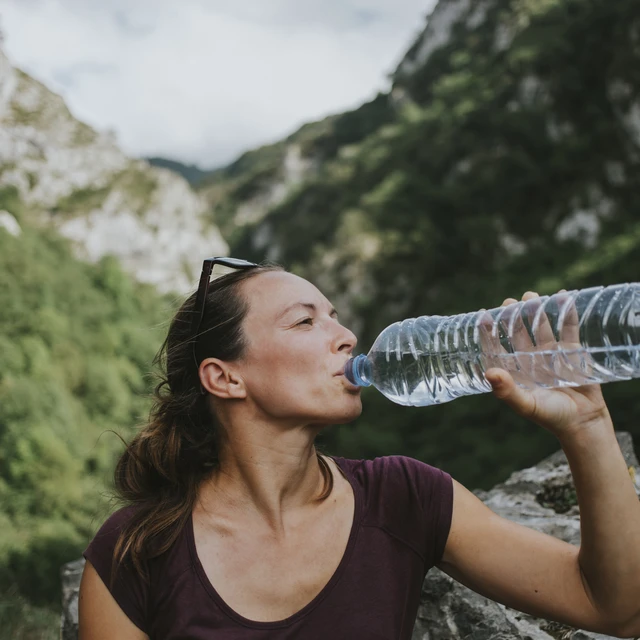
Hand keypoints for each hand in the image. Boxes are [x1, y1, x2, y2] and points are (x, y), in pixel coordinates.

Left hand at [480, 290, 611, 439]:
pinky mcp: (571, 350)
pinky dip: (566, 312)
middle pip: (518, 331)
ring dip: (536, 309)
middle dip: (513, 315)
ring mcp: (550, 352)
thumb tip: (489, 373)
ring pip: (541, 325)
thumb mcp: (527, 405)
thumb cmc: (551, 416)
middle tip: (510, 301)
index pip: (497, 346)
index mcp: (514, 369)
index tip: (483, 314)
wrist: (584, 422)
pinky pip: (568, 327)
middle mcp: (529, 358)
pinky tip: (563, 297)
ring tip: (531, 296)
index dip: (488, 331)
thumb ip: (507, 391)